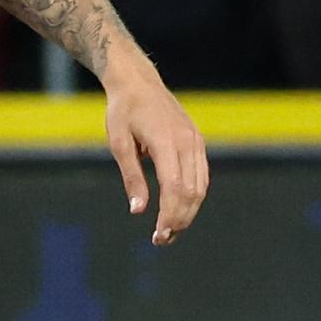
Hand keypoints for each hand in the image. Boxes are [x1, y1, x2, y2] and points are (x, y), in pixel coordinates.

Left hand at [103, 60, 208, 245]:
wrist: (137, 81)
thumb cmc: (123, 110)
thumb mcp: (119, 142)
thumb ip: (131, 177)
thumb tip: (138, 211)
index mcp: (167, 141)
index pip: (175, 188)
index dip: (170, 215)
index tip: (158, 235)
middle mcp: (188, 142)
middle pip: (192, 192)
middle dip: (179, 219)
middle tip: (162, 239)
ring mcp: (196, 141)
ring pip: (201, 187)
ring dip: (188, 211)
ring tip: (170, 230)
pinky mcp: (197, 141)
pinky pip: (201, 175)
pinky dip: (193, 196)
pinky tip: (179, 209)